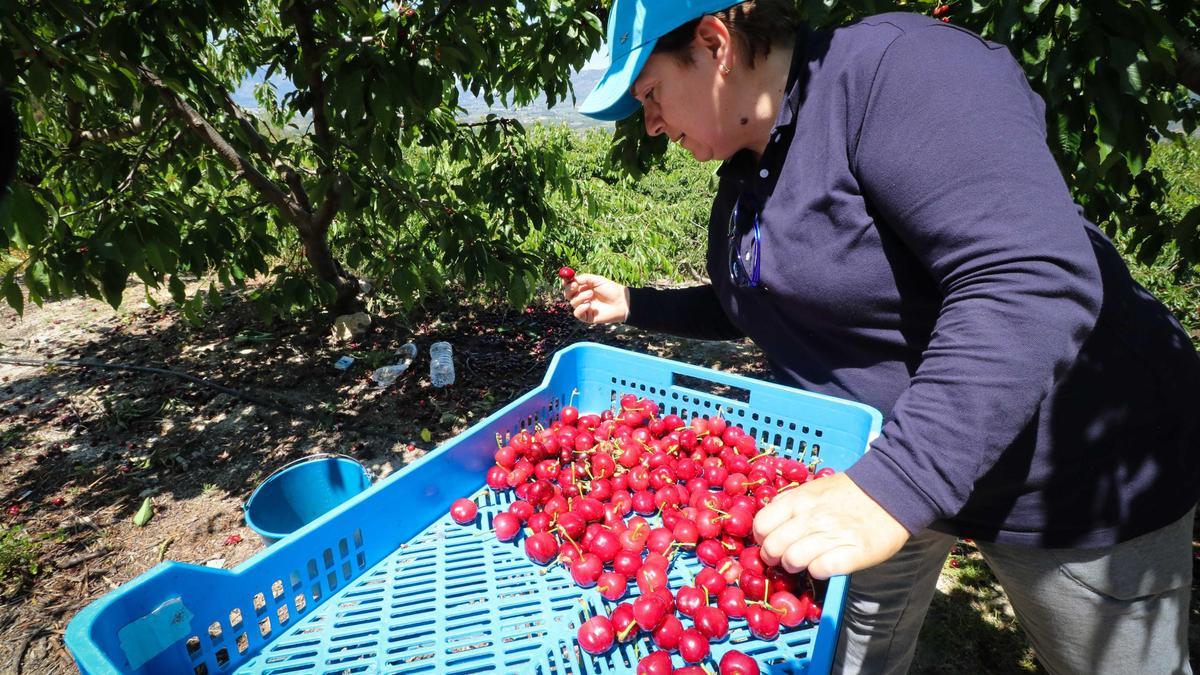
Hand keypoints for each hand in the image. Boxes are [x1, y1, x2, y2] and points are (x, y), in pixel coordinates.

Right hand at [564, 273, 629, 324]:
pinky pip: (577, 313)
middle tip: (575, 286)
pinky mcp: (587, 317)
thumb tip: (572, 279)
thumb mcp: (597, 280)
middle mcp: (582, 297)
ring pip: (572, 303)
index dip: (566, 283)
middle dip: (569, 290)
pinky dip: (581, 308)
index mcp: (583, 288)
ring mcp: (584, 307)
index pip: (569, 286)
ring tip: (592, 294)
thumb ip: (584, 278)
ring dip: (580, 297)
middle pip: (567, 295)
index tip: (566, 280)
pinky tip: (589, 305)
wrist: (622, 302)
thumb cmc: (611, 290)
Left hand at [752, 472, 909, 579]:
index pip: (761, 525)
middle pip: (773, 547)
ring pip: (793, 560)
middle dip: (773, 558)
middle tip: (784, 558)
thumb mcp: (813, 489)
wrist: (892, 490)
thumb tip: (767, 522)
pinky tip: (824, 565)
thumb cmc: (848, 492)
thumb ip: (789, 503)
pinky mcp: (854, 553)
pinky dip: (818, 571)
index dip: (762, 538)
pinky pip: (821, 570)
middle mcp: (811, 517)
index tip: (769, 541)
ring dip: (795, 565)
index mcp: (799, 500)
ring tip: (805, 562)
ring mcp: (833, 535)